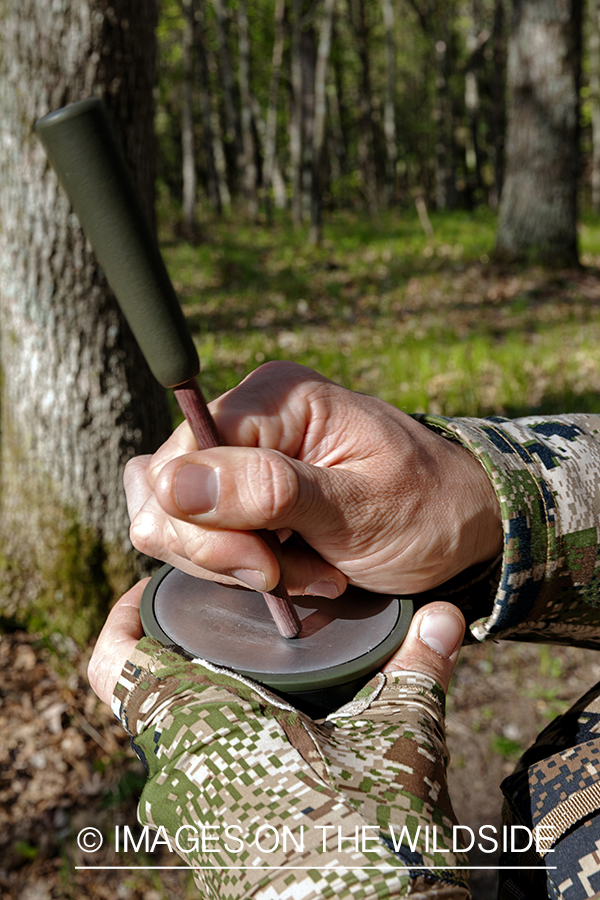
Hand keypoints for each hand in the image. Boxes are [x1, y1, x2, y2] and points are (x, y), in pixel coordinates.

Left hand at [88, 587, 468, 896]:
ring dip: (211, 706)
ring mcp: (190, 821)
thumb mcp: (398, 739)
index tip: (160, 591)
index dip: (126, 616)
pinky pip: (200, 782)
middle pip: (152, 694)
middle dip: (188, 656)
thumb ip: (416, 666)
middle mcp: (178, 774)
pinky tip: (283, 740)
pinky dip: (229, 749)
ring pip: (177, 740)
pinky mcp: (214, 852)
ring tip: (269, 678)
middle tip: (235, 625)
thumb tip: (446, 618)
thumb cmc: (371, 838)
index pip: (117, 661)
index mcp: (203, 726)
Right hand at [125, 362, 501, 598]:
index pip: (182, 459)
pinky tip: (291, 573)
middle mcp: (246, 415)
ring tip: (307, 572)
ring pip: (171, 520)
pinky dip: (236, 568)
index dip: (208, 525)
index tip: (266, 569)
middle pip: (164, 492)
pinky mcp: (237, 492)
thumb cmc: (426, 508)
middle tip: (290, 574)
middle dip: (224, 553)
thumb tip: (170, 484)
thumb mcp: (359, 507)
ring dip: (233, 565)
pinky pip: (195, 536)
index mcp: (276, 396)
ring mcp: (237, 455)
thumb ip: (269, 493)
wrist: (459, 523)